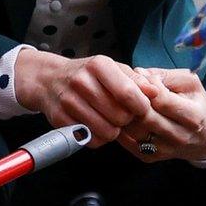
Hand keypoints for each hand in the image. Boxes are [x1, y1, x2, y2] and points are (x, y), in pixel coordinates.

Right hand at [13, 48, 155, 147]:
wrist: (50, 79)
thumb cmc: (88, 75)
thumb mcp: (113, 69)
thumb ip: (137, 81)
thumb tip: (156, 92)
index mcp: (99, 65)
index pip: (129, 94)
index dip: (141, 107)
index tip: (140, 108)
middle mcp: (81, 81)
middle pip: (120, 116)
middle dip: (126, 119)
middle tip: (120, 113)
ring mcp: (69, 101)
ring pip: (107, 131)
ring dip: (112, 130)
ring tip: (108, 120)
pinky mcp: (60, 119)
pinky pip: (91, 140)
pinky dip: (97, 137)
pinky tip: (94, 125)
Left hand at [119, 69, 205, 162]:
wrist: (205, 136)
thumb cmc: (195, 104)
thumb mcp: (189, 83)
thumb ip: (164, 75)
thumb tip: (139, 73)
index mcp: (194, 116)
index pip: (162, 101)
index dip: (148, 86)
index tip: (144, 78)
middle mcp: (180, 137)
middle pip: (145, 117)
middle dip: (132, 99)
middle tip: (125, 87)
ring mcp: (164, 150)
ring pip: (133, 129)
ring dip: (123, 112)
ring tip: (122, 100)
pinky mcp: (149, 158)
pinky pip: (126, 141)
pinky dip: (119, 126)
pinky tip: (122, 114)